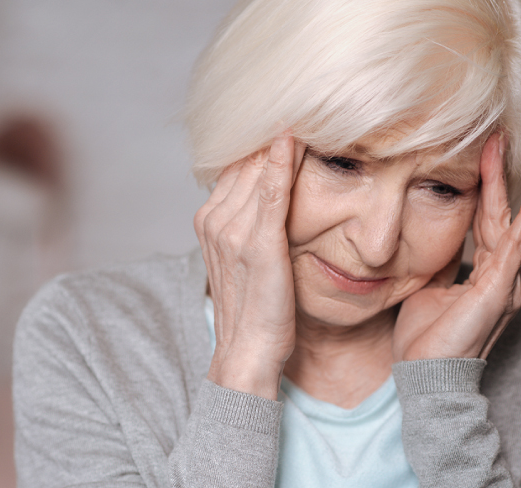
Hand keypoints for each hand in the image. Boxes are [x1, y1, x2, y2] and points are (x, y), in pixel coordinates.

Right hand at [195, 134, 304, 398]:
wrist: (247, 352)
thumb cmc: (255, 311)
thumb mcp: (247, 259)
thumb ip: (252, 222)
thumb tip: (274, 193)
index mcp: (209, 220)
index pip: (236, 164)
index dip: (263, 142)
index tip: (291, 116)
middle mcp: (214, 220)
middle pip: (245, 160)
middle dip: (272, 133)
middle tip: (306, 102)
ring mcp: (232, 230)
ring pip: (257, 169)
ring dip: (282, 140)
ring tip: (311, 111)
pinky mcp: (258, 243)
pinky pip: (271, 192)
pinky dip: (281, 163)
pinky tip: (295, 139)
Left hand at [392, 133, 520, 361]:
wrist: (425, 376)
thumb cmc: (424, 339)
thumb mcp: (427, 288)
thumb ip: (437, 262)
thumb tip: (430, 237)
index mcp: (485, 275)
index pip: (485, 222)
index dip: (483, 189)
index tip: (480, 154)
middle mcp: (502, 275)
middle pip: (498, 216)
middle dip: (494, 176)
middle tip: (493, 138)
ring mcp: (505, 282)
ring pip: (506, 224)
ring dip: (504, 186)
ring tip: (501, 150)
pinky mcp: (501, 290)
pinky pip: (516, 246)